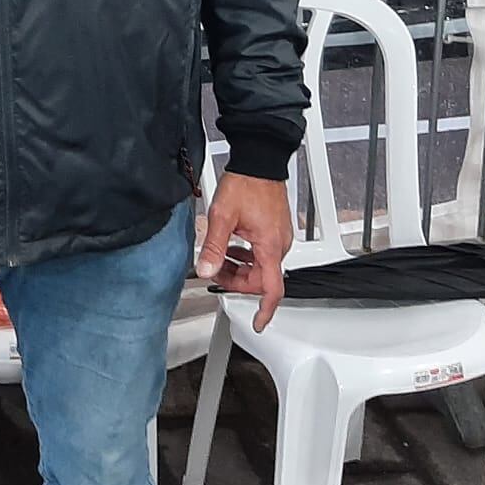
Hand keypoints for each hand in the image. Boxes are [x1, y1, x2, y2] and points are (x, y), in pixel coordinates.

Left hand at [194, 172, 292, 332]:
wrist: (259, 160)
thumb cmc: (246, 183)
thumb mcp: (222, 217)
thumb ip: (213, 247)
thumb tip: (205, 270)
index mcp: (269, 246)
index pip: (272, 289)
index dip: (265, 310)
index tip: (258, 324)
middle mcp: (279, 244)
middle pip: (260, 279)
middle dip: (236, 280)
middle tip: (213, 270)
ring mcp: (279, 236)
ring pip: (260, 266)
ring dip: (239, 266)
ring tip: (218, 255)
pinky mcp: (275, 229)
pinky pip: (262, 252)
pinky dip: (245, 255)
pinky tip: (230, 245)